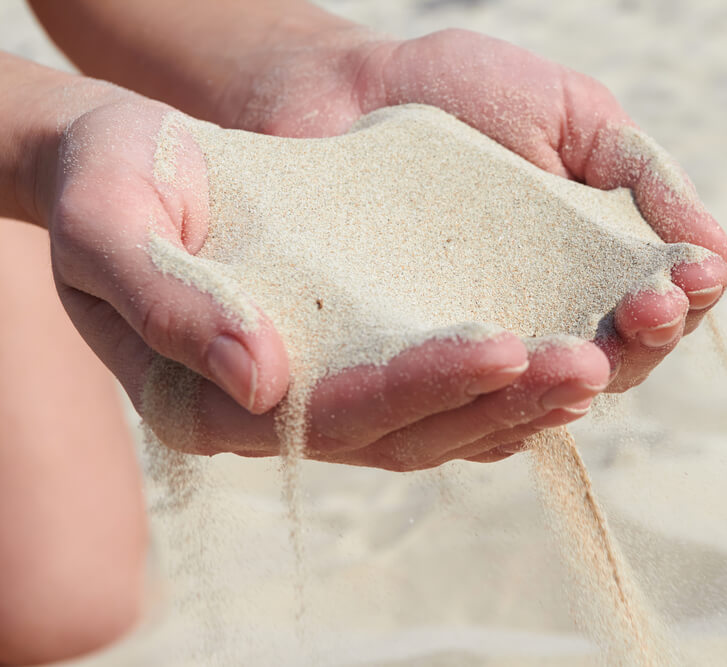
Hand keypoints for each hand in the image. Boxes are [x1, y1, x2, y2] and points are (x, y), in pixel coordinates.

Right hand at [47, 98, 607, 469]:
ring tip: (600, 360)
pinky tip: (565, 359)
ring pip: (439, 422)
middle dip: (498, 400)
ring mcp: (330, 389)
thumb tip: (260, 378)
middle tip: (587, 361)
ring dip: (522, 398)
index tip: (502, 347)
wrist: (130, 161)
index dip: (420, 386)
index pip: (336, 413)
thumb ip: (167, 303)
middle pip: (407, 432)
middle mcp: (285, 412)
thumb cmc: (112, 178)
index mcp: (216, 400)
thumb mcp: (109, 222)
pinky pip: (444, 391)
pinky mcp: (364, 356)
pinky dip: (506, 384)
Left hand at [233, 27, 726, 393]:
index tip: (690, 277)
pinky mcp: (410, 364)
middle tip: (648, 309)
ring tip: (590, 356)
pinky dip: (488, 405)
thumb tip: (721, 256)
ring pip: (544, 395)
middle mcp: (548, 316)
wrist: (346, 88)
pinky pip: (457, 405)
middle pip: (616, 362)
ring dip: (575, 381)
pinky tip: (510, 391)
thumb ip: (644, 176)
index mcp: (596, 264)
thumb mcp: (572, 115)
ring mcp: (481, 345)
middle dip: (642, 340)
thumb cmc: (465, 93)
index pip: (660, 306)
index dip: (682, 299)